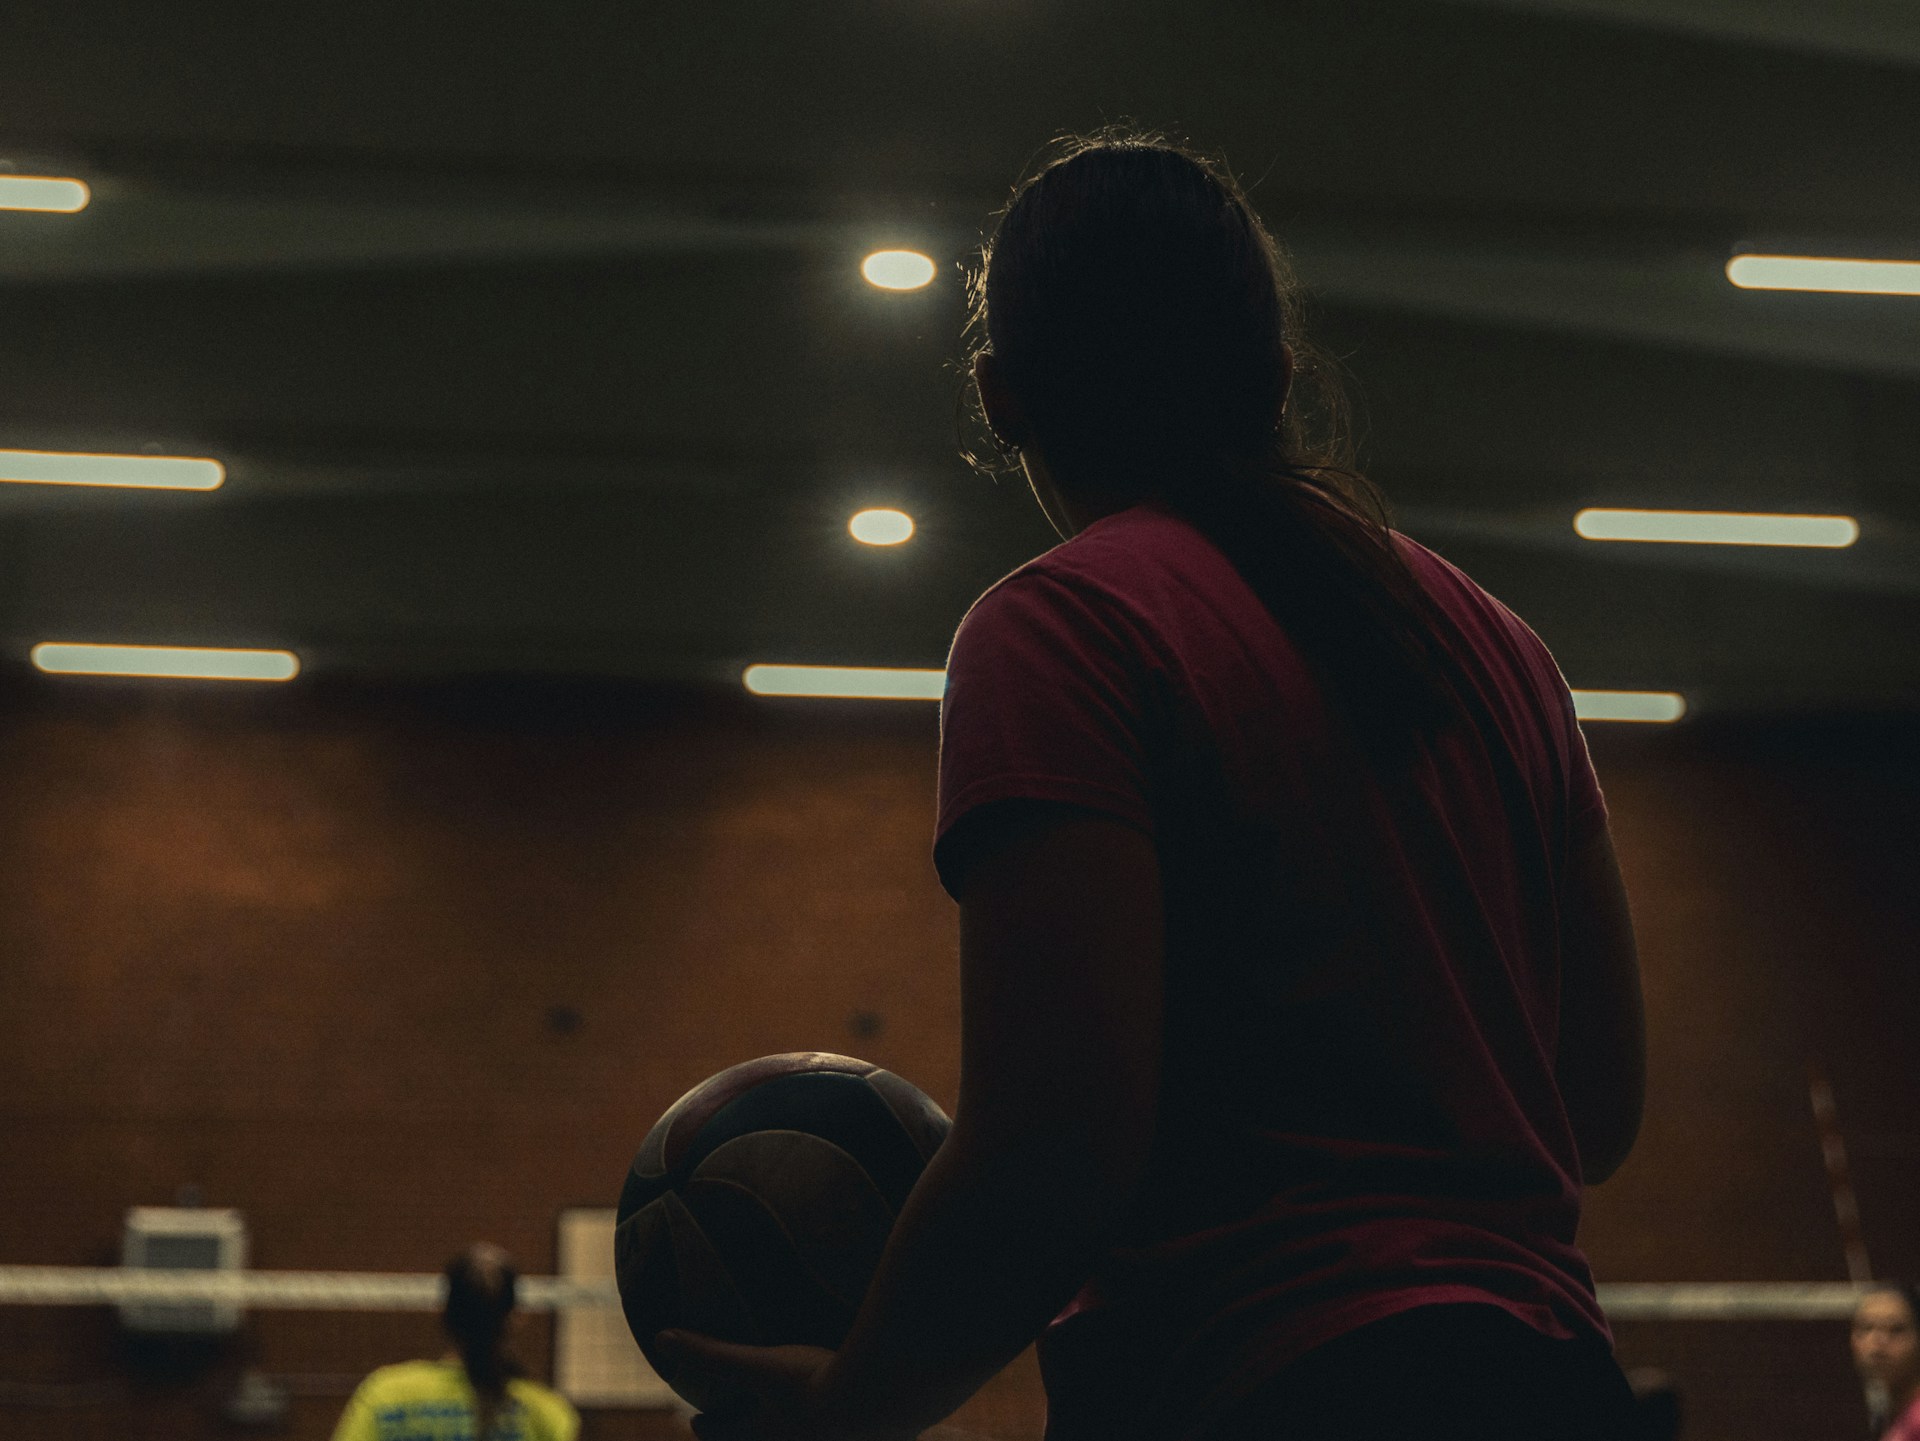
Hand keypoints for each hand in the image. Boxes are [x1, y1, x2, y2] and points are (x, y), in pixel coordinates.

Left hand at [651, 1331, 917, 1440]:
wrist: (875, 1402)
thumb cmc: (810, 1385)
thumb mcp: (757, 1364)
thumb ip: (711, 1352)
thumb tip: (661, 1337)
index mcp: (763, 1432)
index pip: (725, 1433)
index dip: (709, 1426)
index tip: (698, 1421)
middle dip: (749, 1434)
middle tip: (743, 1424)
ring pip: (801, 1439)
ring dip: (794, 1431)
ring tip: (794, 1419)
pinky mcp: (867, 1439)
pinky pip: (848, 1435)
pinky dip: (841, 1428)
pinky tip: (850, 1418)